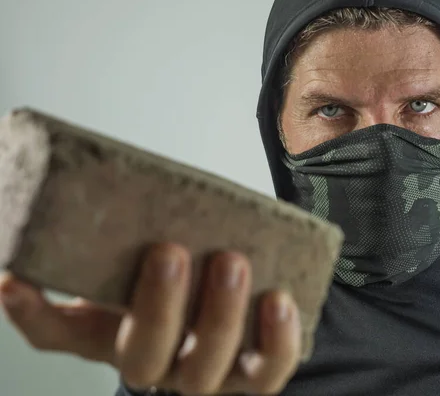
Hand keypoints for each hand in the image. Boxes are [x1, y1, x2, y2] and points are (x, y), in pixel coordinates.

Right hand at [0, 244, 301, 394]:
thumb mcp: (145, 259)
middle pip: (144, 358)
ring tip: (231, 263)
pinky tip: (280, 299)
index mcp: (117, 334)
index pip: (59, 334)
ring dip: (219, 318)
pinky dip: (277, 340)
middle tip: (168, 252)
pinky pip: (270, 371)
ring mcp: (208, 373)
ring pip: (206, 368)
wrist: (240, 298)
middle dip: (156, 307)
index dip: (33, 313)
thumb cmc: (185, 276)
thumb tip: (78, 200)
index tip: (16, 280)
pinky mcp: (256, 373)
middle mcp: (159, 362)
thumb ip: (118, 240)